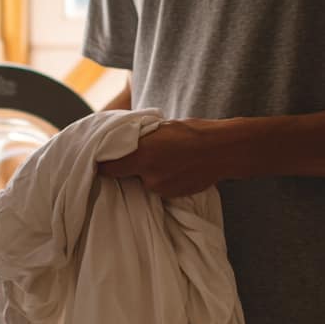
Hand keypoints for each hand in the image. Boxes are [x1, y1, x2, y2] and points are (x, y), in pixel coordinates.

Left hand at [97, 119, 232, 196]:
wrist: (223, 150)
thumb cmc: (193, 131)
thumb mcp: (162, 127)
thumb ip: (140, 138)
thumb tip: (122, 141)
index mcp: (142, 154)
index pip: (108, 168)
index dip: (103, 165)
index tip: (101, 160)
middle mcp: (148, 175)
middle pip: (125, 177)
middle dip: (129, 168)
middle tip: (140, 156)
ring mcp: (161, 189)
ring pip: (144, 183)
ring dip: (148, 174)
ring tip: (165, 160)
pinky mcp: (173, 196)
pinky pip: (159, 189)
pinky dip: (163, 180)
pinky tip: (175, 169)